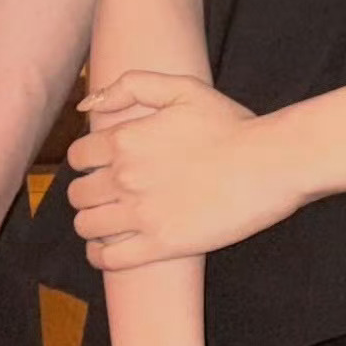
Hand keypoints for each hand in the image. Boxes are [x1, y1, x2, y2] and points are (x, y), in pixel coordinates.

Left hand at [68, 72, 297, 267]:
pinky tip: (110, 248)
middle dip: (87, 193)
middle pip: (77, 195)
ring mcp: (141, 214)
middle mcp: (125, 177)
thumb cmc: (229, 124)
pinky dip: (100, 255)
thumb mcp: (181, 88)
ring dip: (92, 224)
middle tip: (106, 195)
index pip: (76, 157)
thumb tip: (86, 106)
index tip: (99, 167)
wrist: (268, 164)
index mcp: (125, 139)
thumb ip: (130, 86)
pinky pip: (108, 259)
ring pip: (87, 227)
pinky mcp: (160, 245)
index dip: (85, 162)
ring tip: (109, 220)